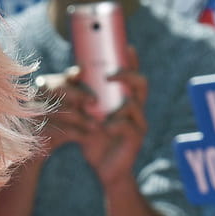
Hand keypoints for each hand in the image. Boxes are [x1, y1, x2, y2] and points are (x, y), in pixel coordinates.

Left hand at [41, 48, 148, 188]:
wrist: (106, 170)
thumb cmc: (95, 139)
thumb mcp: (87, 115)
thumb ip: (85, 97)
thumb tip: (74, 74)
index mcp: (125, 99)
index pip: (132, 74)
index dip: (131, 59)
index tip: (126, 45)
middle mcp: (136, 108)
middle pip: (140, 83)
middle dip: (126, 74)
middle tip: (109, 74)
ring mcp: (138, 123)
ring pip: (134, 103)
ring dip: (115, 104)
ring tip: (100, 112)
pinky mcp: (135, 138)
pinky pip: (128, 125)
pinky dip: (114, 123)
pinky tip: (104, 128)